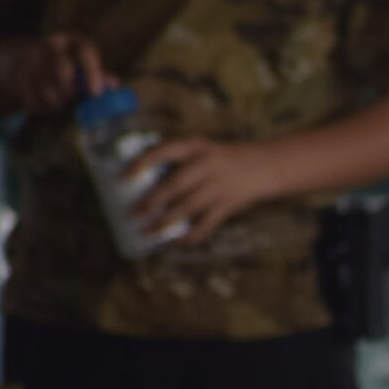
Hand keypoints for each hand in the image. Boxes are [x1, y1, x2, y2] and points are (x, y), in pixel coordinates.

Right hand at [14, 32, 107, 116]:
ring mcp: (32, 58)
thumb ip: (98, 75)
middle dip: (70, 90)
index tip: (96, 94)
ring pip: (46, 86)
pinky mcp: (18, 74)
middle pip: (62, 68)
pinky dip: (41, 107)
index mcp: (73, 41)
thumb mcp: (82, 65)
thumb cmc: (65, 66)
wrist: (23, 61)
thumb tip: (113, 84)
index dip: (92, 73)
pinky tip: (45, 106)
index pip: (85, 52)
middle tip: (74, 101)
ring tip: (60, 104)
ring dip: (56, 102)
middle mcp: (52, 45)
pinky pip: (31, 97)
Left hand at [128, 138, 279, 243]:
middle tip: (134, 213)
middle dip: (152, 201)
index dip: (143, 163)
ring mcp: (218, 186)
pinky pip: (207, 223)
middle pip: (175, 185)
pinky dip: (192, 235)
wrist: (264, 165)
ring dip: (167, 221)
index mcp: (196, 147)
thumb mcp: (202, 151)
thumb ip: (179, 164)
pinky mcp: (228, 204)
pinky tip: (178, 241)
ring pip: (188, 207)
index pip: (165, 151)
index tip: (124, 176)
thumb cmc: (221, 160)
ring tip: (149, 231)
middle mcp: (207, 165)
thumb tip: (146, 186)